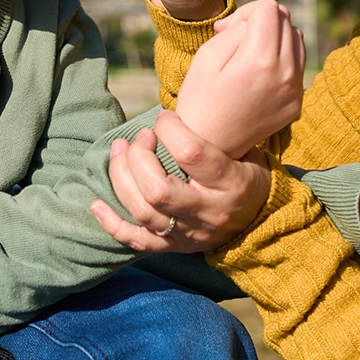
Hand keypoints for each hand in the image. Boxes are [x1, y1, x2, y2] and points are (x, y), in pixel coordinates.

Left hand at [87, 112, 271, 253]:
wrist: (263, 224)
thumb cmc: (248, 177)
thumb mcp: (246, 153)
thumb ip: (216, 136)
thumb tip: (175, 112)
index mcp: (229, 182)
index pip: (191, 154)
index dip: (169, 129)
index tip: (164, 118)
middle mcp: (206, 211)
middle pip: (157, 189)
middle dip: (138, 158)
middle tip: (140, 137)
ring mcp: (187, 233)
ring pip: (142, 212)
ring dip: (121, 179)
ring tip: (118, 152)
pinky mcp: (174, 247)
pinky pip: (137, 241)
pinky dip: (112, 223)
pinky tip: (97, 204)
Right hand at [173, 0, 304, 156]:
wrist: (209, 146)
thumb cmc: (200, 99)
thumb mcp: (206, 55)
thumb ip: (236, 28)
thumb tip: (256, 21)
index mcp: (261, 60)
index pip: (269, 8)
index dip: (245, 11)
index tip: (226, 30)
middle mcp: (286, 74)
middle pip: (286, 20)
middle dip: (261, 22)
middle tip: (235, 41)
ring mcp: (295, 90)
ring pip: (297, 38)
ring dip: (275, 38)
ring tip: (248, 56)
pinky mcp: (297, 102)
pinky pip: (298, 64)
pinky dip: (282, 59)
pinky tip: (259, 74)